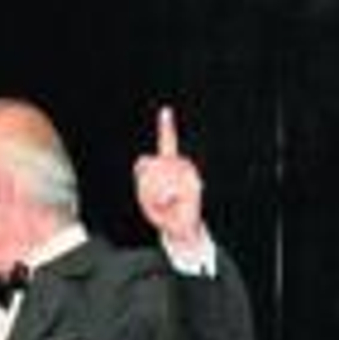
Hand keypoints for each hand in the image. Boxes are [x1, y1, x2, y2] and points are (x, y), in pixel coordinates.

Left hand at [134, 107, 204, 247]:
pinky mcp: (195, 182)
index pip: (165, 144)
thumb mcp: (146, 201)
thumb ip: (144, 185)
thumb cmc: (163, 214)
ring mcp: (188, 173)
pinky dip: (167, 196)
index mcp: (168, 166)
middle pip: (154, 162)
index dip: (166, 128)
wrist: (180, 229)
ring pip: (163, 173)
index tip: (166, 111)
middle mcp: (180, 165)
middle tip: (153, 199)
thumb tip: (152, 173)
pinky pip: (174, 185)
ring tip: (163, 202)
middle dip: (146, 183)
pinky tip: (171, 201)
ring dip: (156, 192)